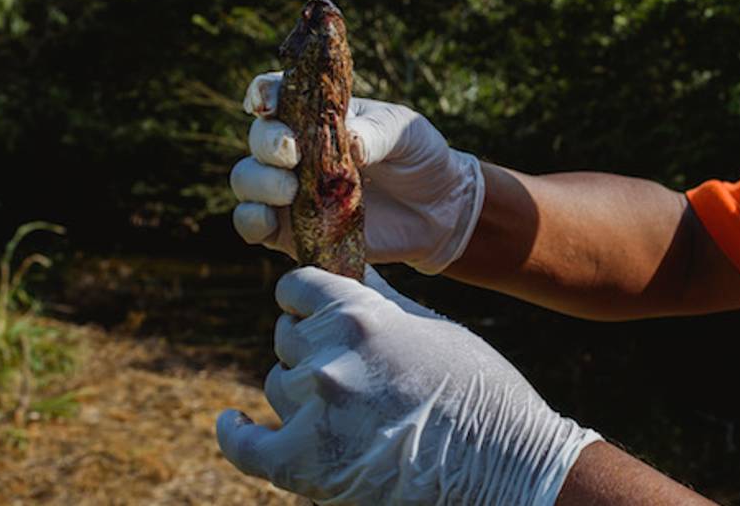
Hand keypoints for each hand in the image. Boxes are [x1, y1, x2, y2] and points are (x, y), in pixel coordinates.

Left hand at [216, 266, 601, 504]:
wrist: (506, 466)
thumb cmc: (479, 391)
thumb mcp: (432, 329)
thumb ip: (378, 301)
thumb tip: (350, 272)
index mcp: (360, 314)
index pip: (296, 288)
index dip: (307, 299)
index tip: (314, 309)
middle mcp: (328, 357)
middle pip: (287, 338)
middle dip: (312, 346)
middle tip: (351, 367)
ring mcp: (314, 412)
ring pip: (279, 385)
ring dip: (302, 391)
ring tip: (346, 406)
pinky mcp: (305, 466)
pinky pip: (247, 445)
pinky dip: (237, 433)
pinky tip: (234, 422)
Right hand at [230, 72, 484, 273]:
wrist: (438, 209)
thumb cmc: (418, 156)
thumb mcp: (405, 132)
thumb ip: (375, 133)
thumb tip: (349, 142)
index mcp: (318, 113)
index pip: (275, 92)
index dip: (262, 93)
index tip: (267, 103)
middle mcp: (296, 149)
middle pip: (258, 138)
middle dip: (267, 143)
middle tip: (292, 154)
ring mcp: (290, 190)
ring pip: (247, 180)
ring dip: (258, 182)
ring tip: (292, 191)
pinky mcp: (292, 230)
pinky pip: (252, 225)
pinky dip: (251, 222)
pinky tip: (270, 221)